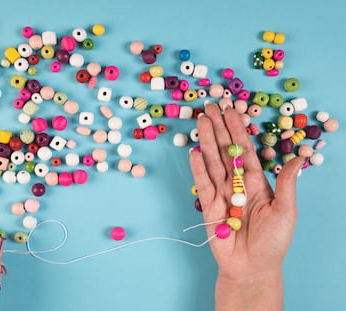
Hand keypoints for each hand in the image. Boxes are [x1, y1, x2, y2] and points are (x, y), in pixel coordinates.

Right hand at [189, 104, 303, 309]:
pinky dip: (198, 168)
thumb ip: (287, 184)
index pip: (246, 151)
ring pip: (213, 163)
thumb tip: (297, 158)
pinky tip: (195, 152)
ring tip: (202, 122)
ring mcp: (221, 193)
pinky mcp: (208, 206)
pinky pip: (202, 184)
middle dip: (219, 129)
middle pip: (226, 152)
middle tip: (211, 107)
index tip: (232, 111)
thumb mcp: (286, 211)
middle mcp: (237, 184)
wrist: (252, 267)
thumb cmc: (273, 241)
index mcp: (256, 182)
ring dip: (207, 142)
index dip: (239, 130)